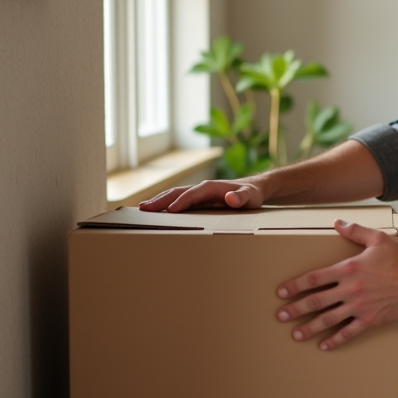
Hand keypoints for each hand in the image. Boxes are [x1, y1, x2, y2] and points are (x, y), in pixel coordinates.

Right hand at [139, 178, 265, 211]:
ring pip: (175, 195)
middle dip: (161, 200)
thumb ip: (241, 197)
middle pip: (178, 192)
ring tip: (143, 209)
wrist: (254, 188)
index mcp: (212, 186)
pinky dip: (166, 204)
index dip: (182, 201)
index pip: (193, 193)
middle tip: (144, 209)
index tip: (170, 210)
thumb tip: (230, 198)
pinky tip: (156, 210)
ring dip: (159, 201)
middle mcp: (202, 188)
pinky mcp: (198, 199)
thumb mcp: (251, 196)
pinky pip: (179, 200)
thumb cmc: (252, 193)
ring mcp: (198, 193)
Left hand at [275, 219, 397, 349]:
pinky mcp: (369, 320)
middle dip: (296, 309)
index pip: (315, 278)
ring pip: (328, 319)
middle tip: (281, 315)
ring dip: (309, 327)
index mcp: (348, 269)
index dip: (296, 285)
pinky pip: (348, 332)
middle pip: (316, 301)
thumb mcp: (377, 239)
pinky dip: (335, 339)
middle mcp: (350, 289)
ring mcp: (359, 306)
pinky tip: (324, 344)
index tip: (282, 291)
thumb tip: (338, 223)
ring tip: (296, 333)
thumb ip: (355, 231)